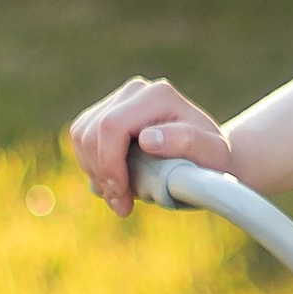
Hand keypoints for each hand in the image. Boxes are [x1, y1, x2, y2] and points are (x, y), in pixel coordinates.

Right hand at [67, 75, 233, 221]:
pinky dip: (91, 166)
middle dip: (101, 173)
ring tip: (120, 196)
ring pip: (80, 135)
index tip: (123, 196)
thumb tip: (148, 138)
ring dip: (94, 172)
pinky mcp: (106, 111)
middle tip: (121, 203)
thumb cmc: (212, 159)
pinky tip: (114, 182)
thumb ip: (187, 143)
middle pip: (90, 132)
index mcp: (158, 96)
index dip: (108, 165)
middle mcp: (136, 90)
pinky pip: (81, 138)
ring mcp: (119, 98)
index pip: (111, 126)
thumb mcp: (212, 155)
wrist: (208, 155)